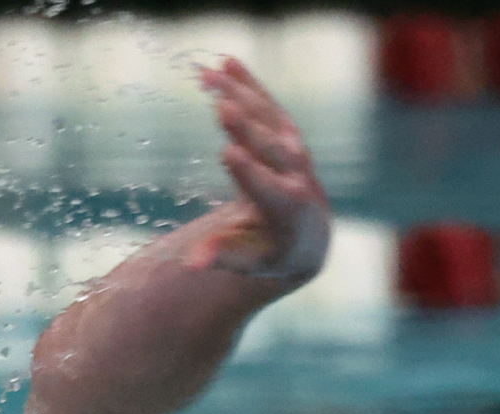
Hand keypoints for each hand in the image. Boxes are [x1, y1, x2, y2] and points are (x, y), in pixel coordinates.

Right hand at [186, 58, 330, 282]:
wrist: (308, 232)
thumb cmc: (269, 250)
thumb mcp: (248, 259)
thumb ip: (221, 256)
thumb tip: (191, 264)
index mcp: (288, 210)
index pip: (267, 188)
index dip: (249, 171)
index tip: (228, 153)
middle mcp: (296, 175)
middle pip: (269, 147)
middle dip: (246, 127)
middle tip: (222, 106)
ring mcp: (294, 150)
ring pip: (268, 118)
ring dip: (240, 95)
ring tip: (209, 75)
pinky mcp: (287, 132)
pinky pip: (268, 104)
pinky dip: (248, 84)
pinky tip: (225, 63)